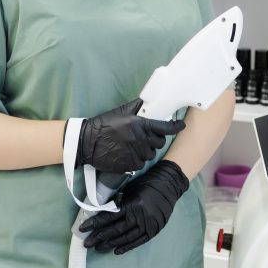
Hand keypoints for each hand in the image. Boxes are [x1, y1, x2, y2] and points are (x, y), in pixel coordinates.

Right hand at [70, 98, 185, 173]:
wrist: (87, 142)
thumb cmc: (103, 125)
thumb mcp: (120, 112)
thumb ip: (136, 108)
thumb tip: (148, 103)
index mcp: (139, 125)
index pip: (164, 127)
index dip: (175, 126)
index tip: (181, 125)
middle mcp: (140, 139)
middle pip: (159, 142)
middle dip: (155, 140)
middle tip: (146, 137)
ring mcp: (135, 153)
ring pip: (150, 155)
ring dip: (146, 151)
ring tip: (134, 146)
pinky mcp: (129, 165)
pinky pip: (141, 164)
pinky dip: (137, 160)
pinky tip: (128, 155)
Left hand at [79, 160, 189, 254]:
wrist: (168, 185)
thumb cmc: (146, 185)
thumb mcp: (129, 190)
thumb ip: (118, 202)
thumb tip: (103, 211)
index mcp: (129, 204)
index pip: (107, 217)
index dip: (94, 223)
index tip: (82, 228)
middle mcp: (137, 217)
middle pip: (113, 230)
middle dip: (98, 237)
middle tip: (87, 243)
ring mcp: (146, 225)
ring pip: (124, 238)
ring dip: (109, 244)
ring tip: (98, 248)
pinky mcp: (153, 231)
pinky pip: (137, 242)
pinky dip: (126, 247)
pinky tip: (116, 251)